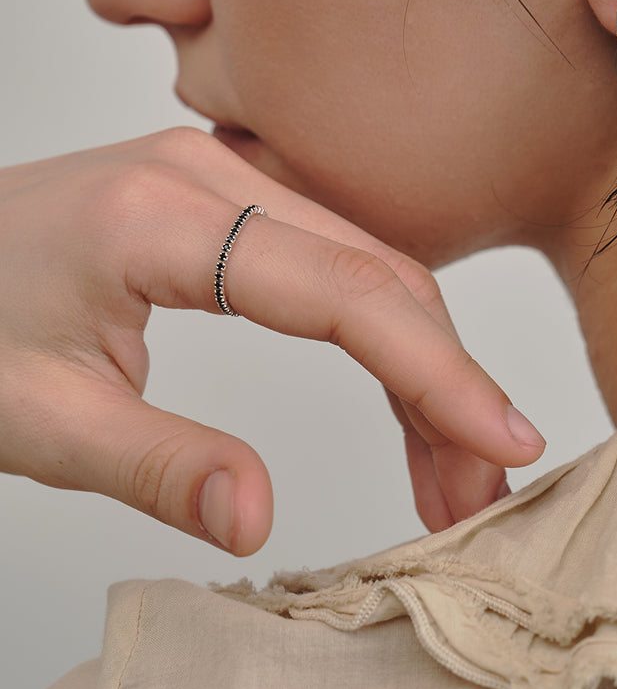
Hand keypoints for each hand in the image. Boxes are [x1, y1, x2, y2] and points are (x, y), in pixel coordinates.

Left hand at [0, 127, 544, 552]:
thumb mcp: (33, 416)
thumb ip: (153, 464)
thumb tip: (259, 517)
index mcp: (164, 218)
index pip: (342, 291)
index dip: (435, 372)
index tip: (499, 440)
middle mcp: (208, 172)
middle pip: (374, 269)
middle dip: (442, 380)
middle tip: (476, 487)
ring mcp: (217, 172)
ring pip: (363, 259)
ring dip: (419, 358)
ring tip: (447, 466)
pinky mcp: (219, 193)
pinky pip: (327, 251)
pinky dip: (376, 327)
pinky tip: (399, 396)